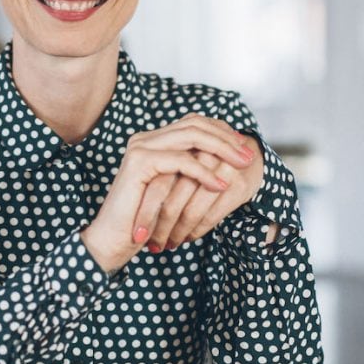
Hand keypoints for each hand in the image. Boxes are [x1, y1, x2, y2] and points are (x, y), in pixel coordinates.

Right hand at [80, 114, 253, 272]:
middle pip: (195, 124)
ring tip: (242, 166)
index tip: (244, 148)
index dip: (221, 132)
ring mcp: (141, 147)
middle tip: (249, 156)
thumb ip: (192, 172)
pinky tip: (220, 184)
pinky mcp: (139, 162)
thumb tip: (228, 159)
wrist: (114, 240)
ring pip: (191, 136)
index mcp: (153, 141)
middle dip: (226, 139)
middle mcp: (145, 138)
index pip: (193, 123)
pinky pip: (181, 161)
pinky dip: (204, 172)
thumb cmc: (145, 220)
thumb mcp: (175, 191)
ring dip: (222, 150)